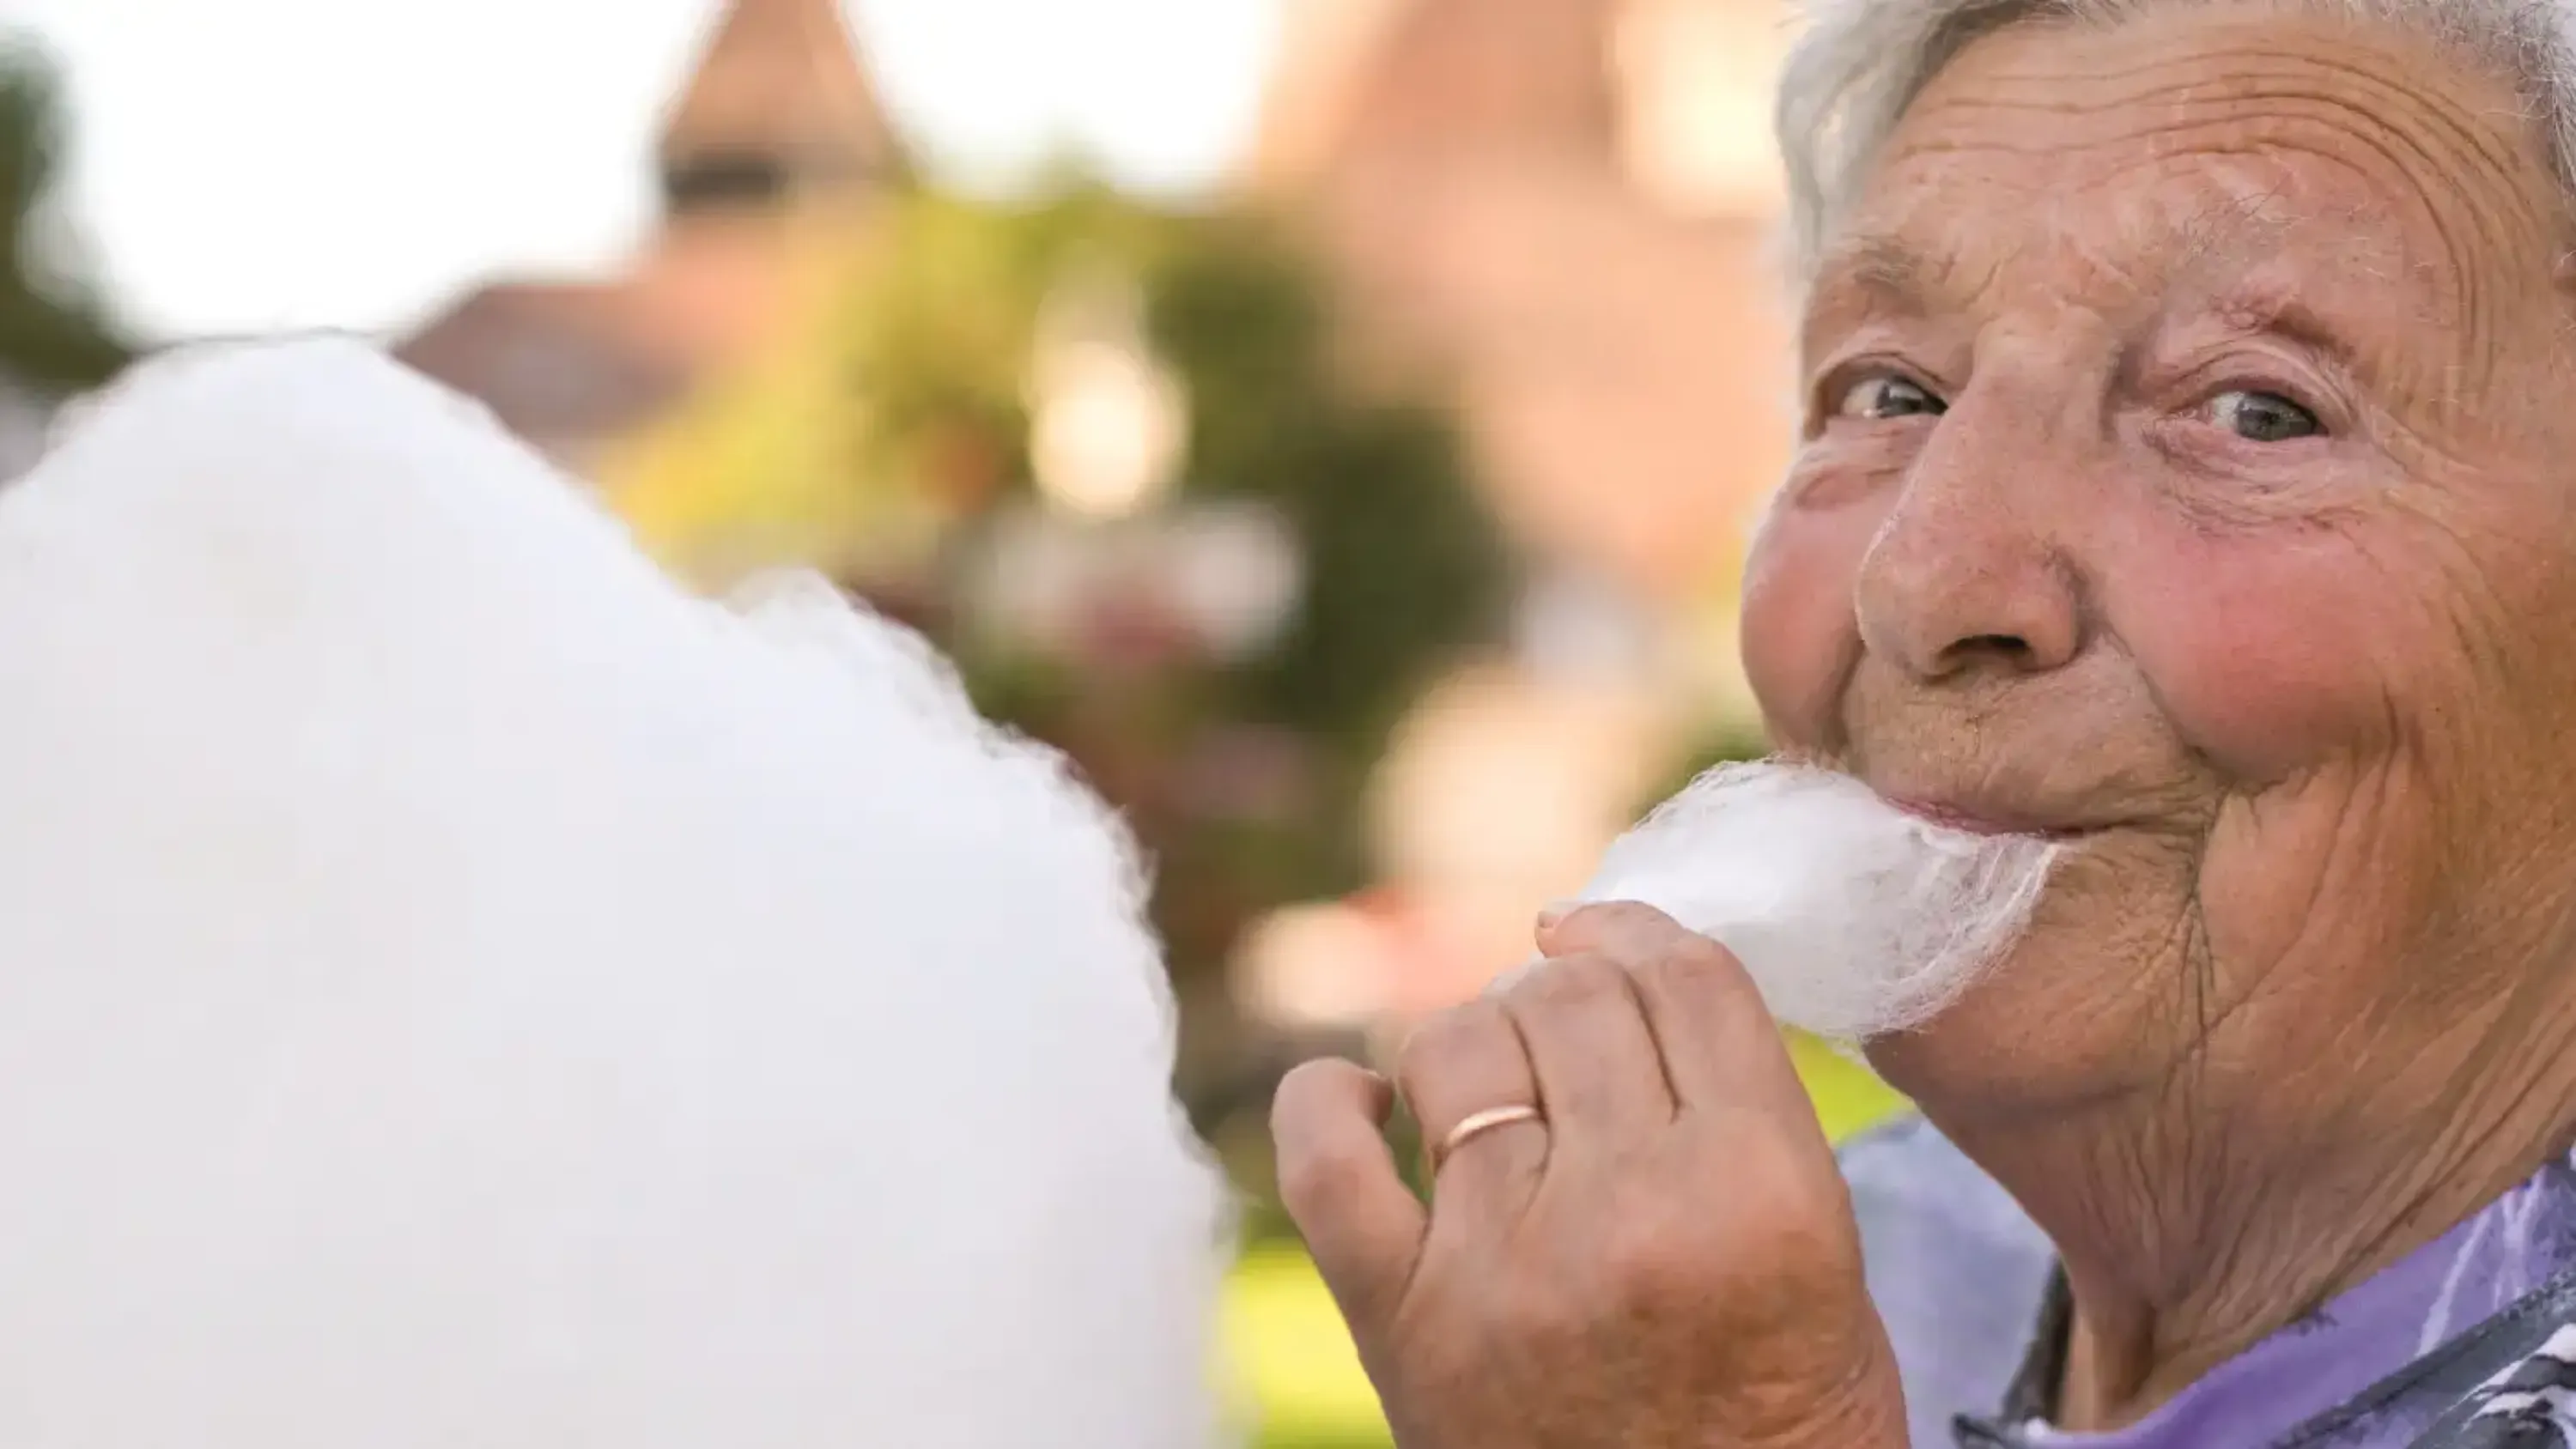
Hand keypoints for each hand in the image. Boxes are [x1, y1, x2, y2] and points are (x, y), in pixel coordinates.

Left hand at [1271, 902, 1905, 1448]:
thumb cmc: (1781, 1420)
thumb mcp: (1826, 1256)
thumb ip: (1740, 1112)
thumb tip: (1619, 961)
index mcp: (1760, 1193)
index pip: (1686, 978)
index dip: (1639, 932)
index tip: (1610, 933)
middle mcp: (1631, 1215)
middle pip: (1571, 994)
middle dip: (1567, 995)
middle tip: (1569, 1046)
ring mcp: (1502, 1267)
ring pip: (1456, 1039)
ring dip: (1473, 1042)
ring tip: (1496, 1096)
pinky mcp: (1399, 1323)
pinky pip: (1324, 1156)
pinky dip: (1328, 1104)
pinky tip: (1370, 1105)